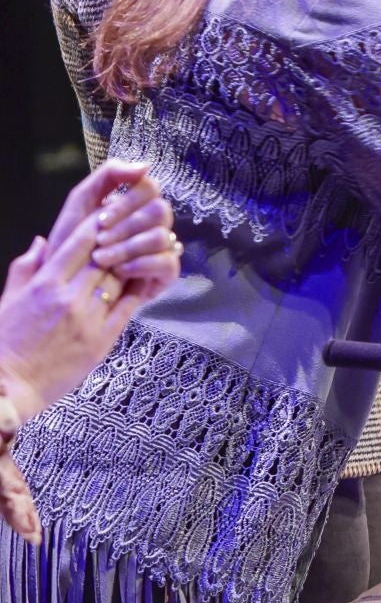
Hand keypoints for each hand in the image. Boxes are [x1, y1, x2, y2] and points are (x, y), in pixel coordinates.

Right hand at [0, 162, 177, 419]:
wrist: (7, 388)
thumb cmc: (4, 343)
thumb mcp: (7, 300)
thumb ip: (25, 268)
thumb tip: (42, 240)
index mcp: (44, 284)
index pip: (80, 243)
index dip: (99, 225)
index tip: (110, 214)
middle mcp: (69, 296)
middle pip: (105, 257)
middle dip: (120, 240)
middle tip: (134, 225)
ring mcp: (88, 318)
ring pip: (120, 278)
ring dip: (132, 262)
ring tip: (143, 248)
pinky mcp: (102, 340)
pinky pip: (127, 306)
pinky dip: (138, 289)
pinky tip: (146, 277)